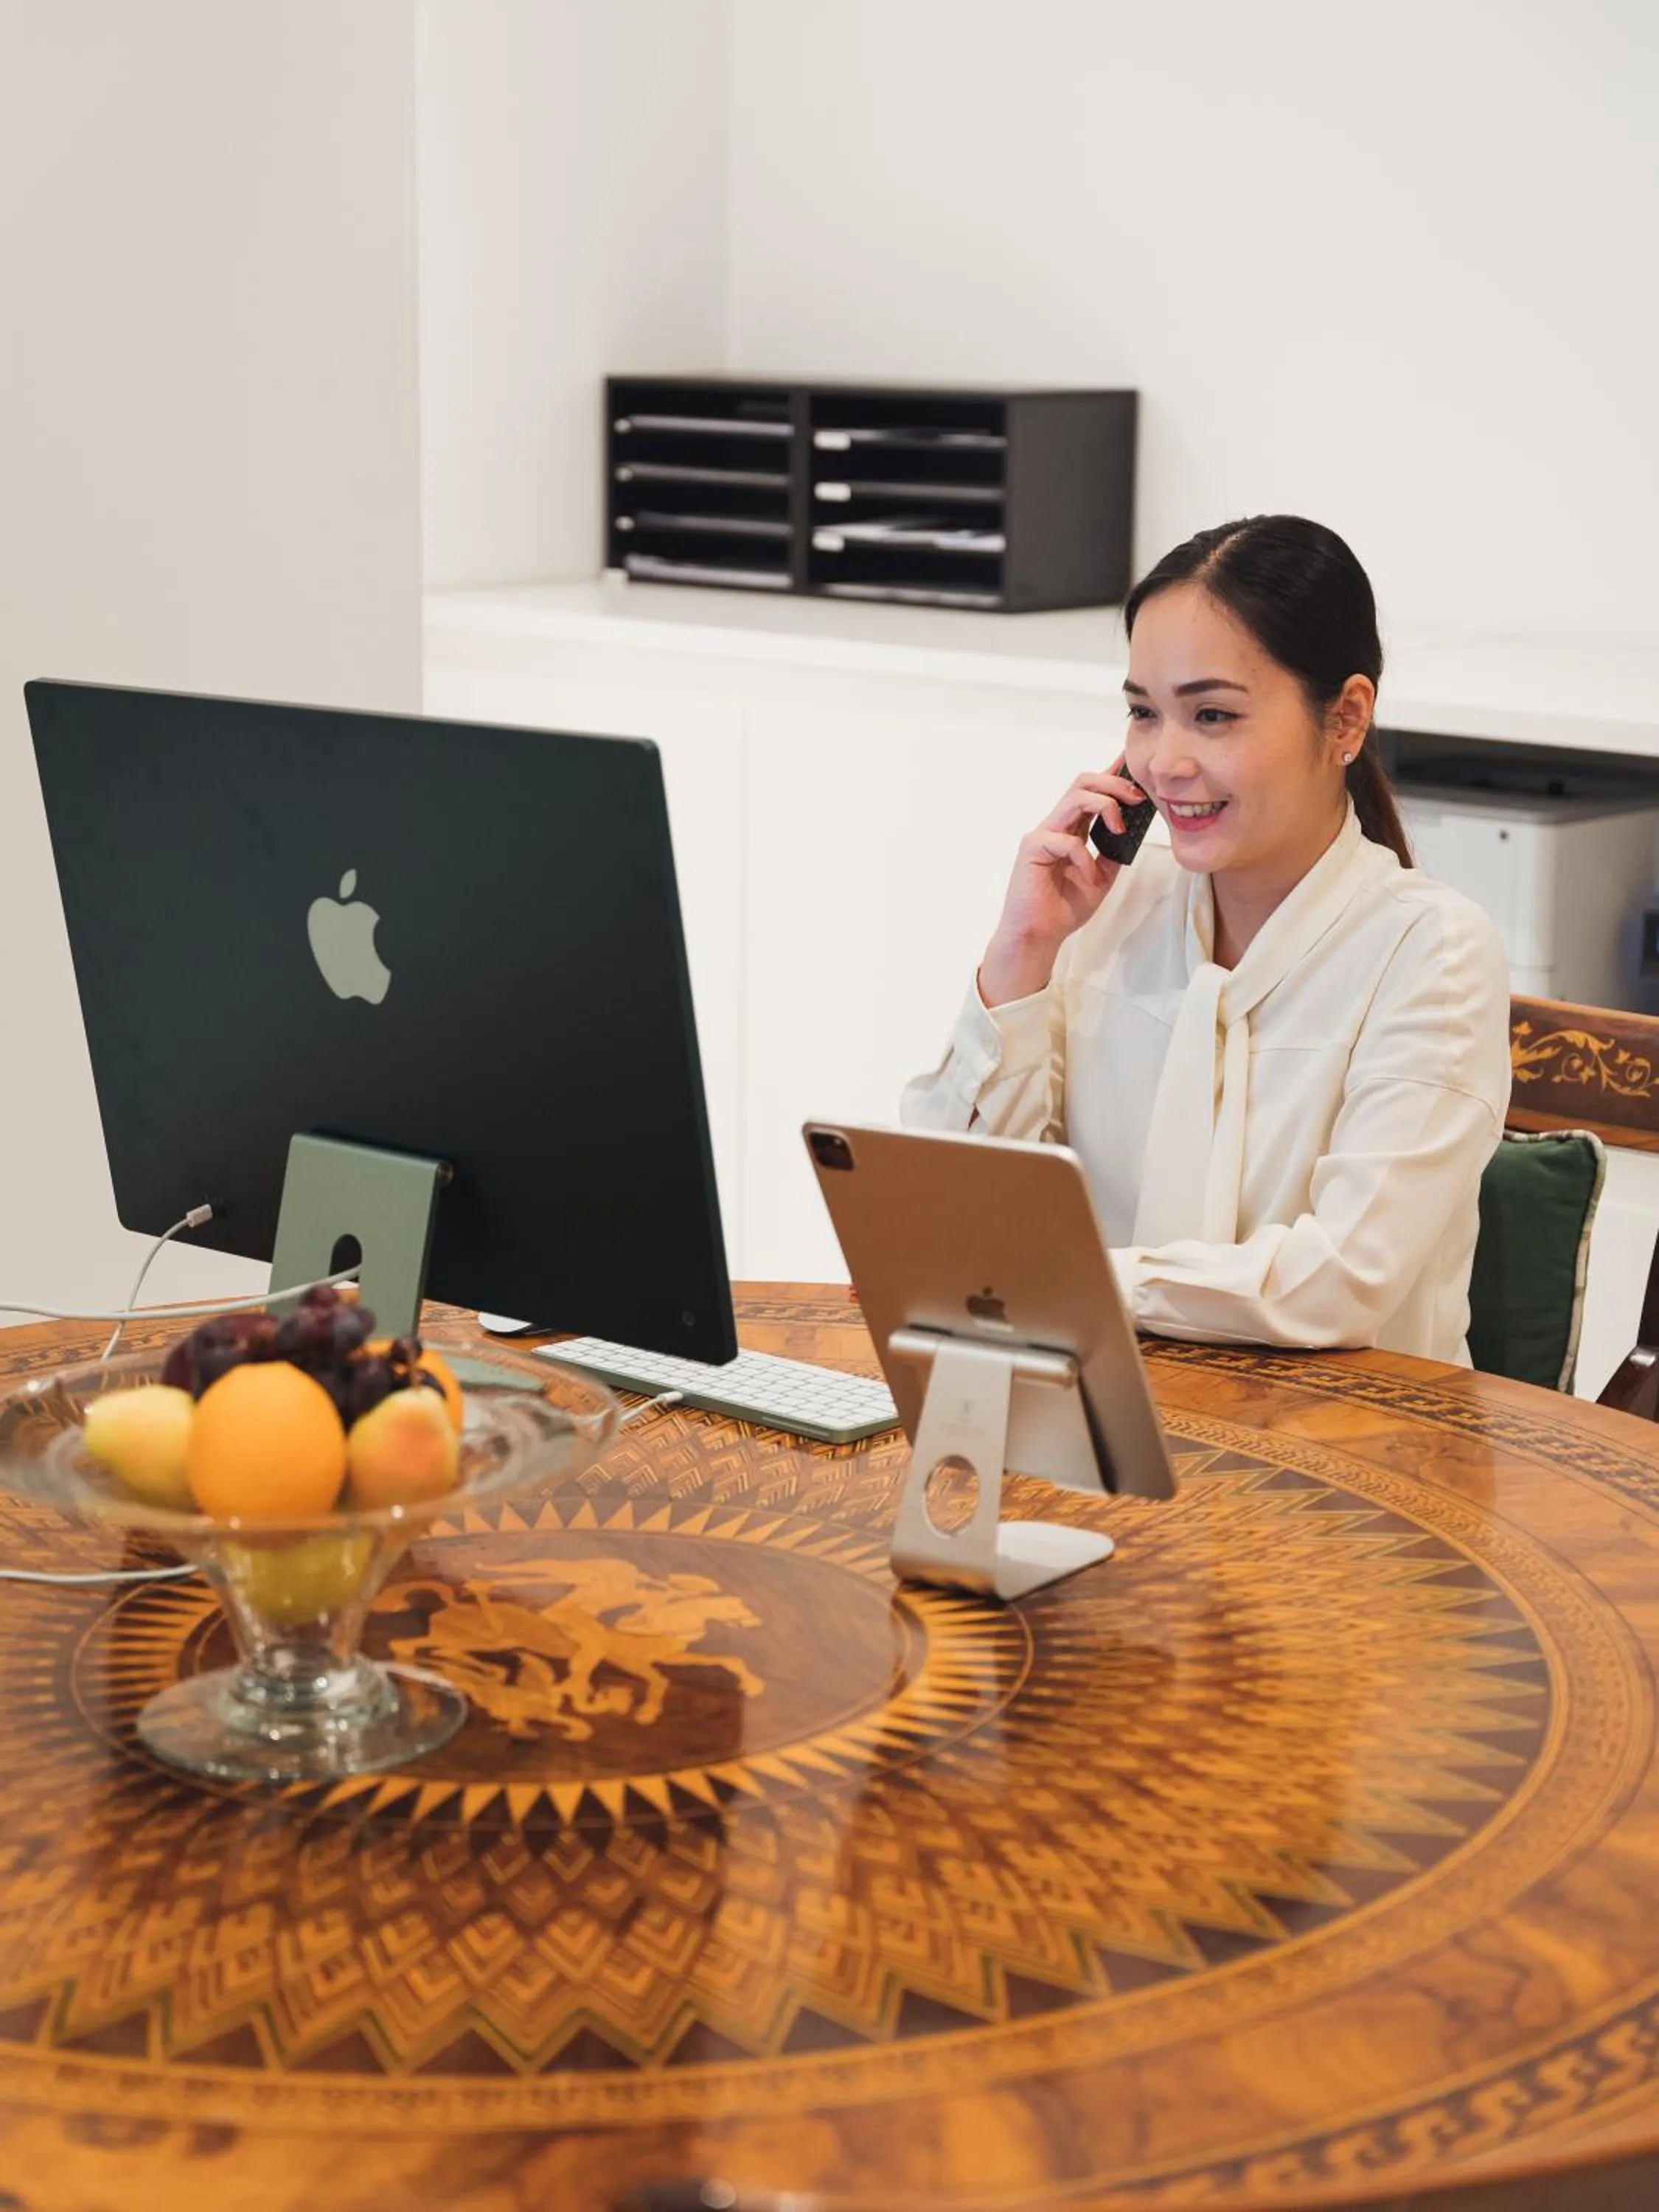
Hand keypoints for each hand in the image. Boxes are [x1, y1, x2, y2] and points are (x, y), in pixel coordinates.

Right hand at [978, 766, 1145, 1005]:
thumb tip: (1133, 831)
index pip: (1092, 791)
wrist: (1038, 935)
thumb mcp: (1101, 877)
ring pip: (1076, 797)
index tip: (1132, 761)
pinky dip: (1085, 858)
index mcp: (1072, 829)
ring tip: (1120, 826)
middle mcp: (1056, 825)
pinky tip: (1088, 877)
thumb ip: (1113, 853)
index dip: (1112, 772)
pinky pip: (1068, 841)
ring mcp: (1043, 834)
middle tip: (1137, 797)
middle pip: (1083, 782)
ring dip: (1105, 805)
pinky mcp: (1033, 848)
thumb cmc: (1062, 909)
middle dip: (1114, 783)